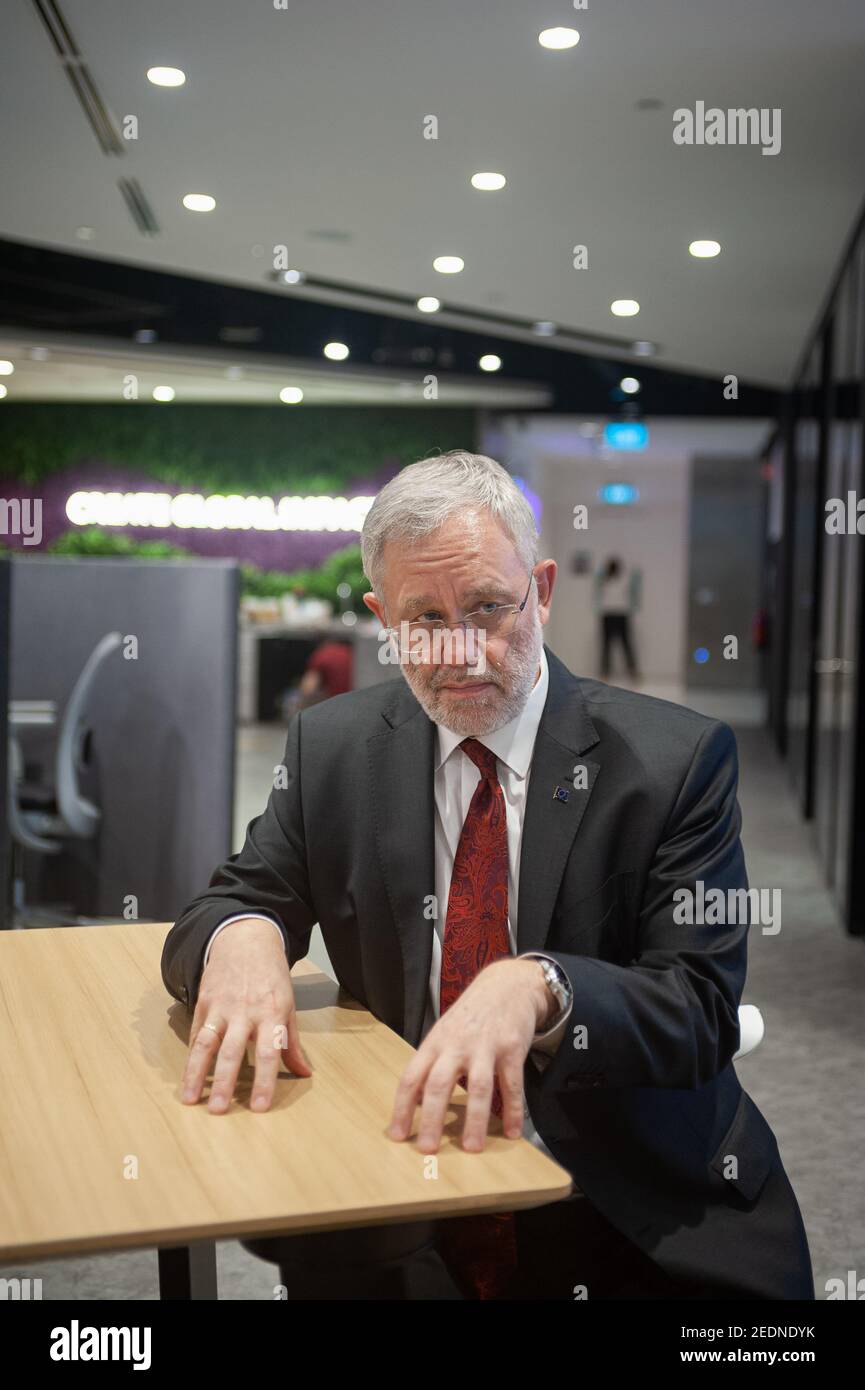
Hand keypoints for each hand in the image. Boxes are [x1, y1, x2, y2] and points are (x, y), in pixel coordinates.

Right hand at [181, 918, 311, 1112]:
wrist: (246, 940)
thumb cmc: (272, 976)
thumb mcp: (288, 1005)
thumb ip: (292, 1042)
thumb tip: (304, 1074)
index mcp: (272, 1013)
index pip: (270, 1052)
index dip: (264, 1081)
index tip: (259, 1107)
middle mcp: (245, 1011)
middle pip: (232, 1051)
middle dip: (224, 1082)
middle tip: (218, 1111)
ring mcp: (221, 1006)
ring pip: (206, 1043)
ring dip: (196, 1073)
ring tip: (189, 1099)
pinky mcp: (204, 1001)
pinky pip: (196, 1031)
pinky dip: (191, 1055)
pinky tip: (186, 1076)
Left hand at [387, 957, 551, 1153]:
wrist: (506, 985)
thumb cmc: (470, 1015)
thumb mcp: (444, 1033)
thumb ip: (431, 1064)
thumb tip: (414, 1102)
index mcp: (435, 1043)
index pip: (411, 1077)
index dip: (402, 1107)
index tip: (397, 1135)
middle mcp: (457, 1045)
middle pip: (439, 1084)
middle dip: (432, 1119)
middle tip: (428, 1149)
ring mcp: (485, 1046)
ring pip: (478, 1088)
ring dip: (475, 1121)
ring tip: (472, 1148)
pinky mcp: (512, 1048)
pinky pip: (512, 1085)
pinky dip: (514, 1110)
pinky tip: (512, 1131)